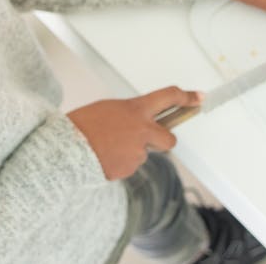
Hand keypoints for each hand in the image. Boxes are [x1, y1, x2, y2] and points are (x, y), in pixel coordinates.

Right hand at [67, 86, 200, 179]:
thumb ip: (130, 114)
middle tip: (147, 140)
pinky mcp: (129, 169)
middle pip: (169, 139)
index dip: (187, 97)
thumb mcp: (109, 108)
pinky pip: (130, 166)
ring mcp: (137, 152)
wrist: (66, 149)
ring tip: (106, 147)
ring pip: (143, 154)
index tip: (198, 98)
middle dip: (163, 141)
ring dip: (131, 152)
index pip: (169, 97)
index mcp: (136, 109)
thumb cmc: (82, 125)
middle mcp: (142, 130)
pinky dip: (120, 163)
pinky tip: (104, 157)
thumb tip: (138, 122)